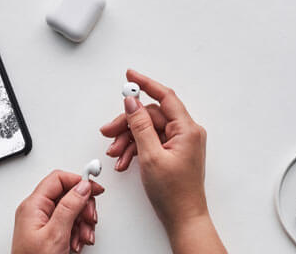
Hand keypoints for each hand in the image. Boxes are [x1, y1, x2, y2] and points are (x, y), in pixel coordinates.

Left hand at [12, 170, 104, 253]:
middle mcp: (37, 211)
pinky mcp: (49, 234)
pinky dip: (77, 232)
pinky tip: (77, 243)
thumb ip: (69, 207)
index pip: (58, 179)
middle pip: (67, 194)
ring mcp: (43, 223)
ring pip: (71, 211)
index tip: (95, 188)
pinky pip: (69, 225)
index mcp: (33, 206)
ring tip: (82, 237)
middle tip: (89, 219)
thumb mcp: (55, 234)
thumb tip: (82, 186)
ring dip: (82, 223)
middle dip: (83, 207)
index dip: (78, 180)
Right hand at [100, 69, 225, 252]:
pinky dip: (135, 149)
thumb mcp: (151, 156)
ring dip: (128, 140)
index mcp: (187, 129)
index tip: (129, 76)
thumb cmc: (174, 193)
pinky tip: (124, 161)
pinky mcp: (172, 152)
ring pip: (147, 130)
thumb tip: (132, 102)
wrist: (183, 218)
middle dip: (127, 124)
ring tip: (115, 154)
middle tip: (108, 132)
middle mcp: (186, 132)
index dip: (145, 84)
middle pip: (151, 116)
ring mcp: (179, 143)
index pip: (165, 97)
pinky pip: (150, 142)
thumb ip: (140, 126)